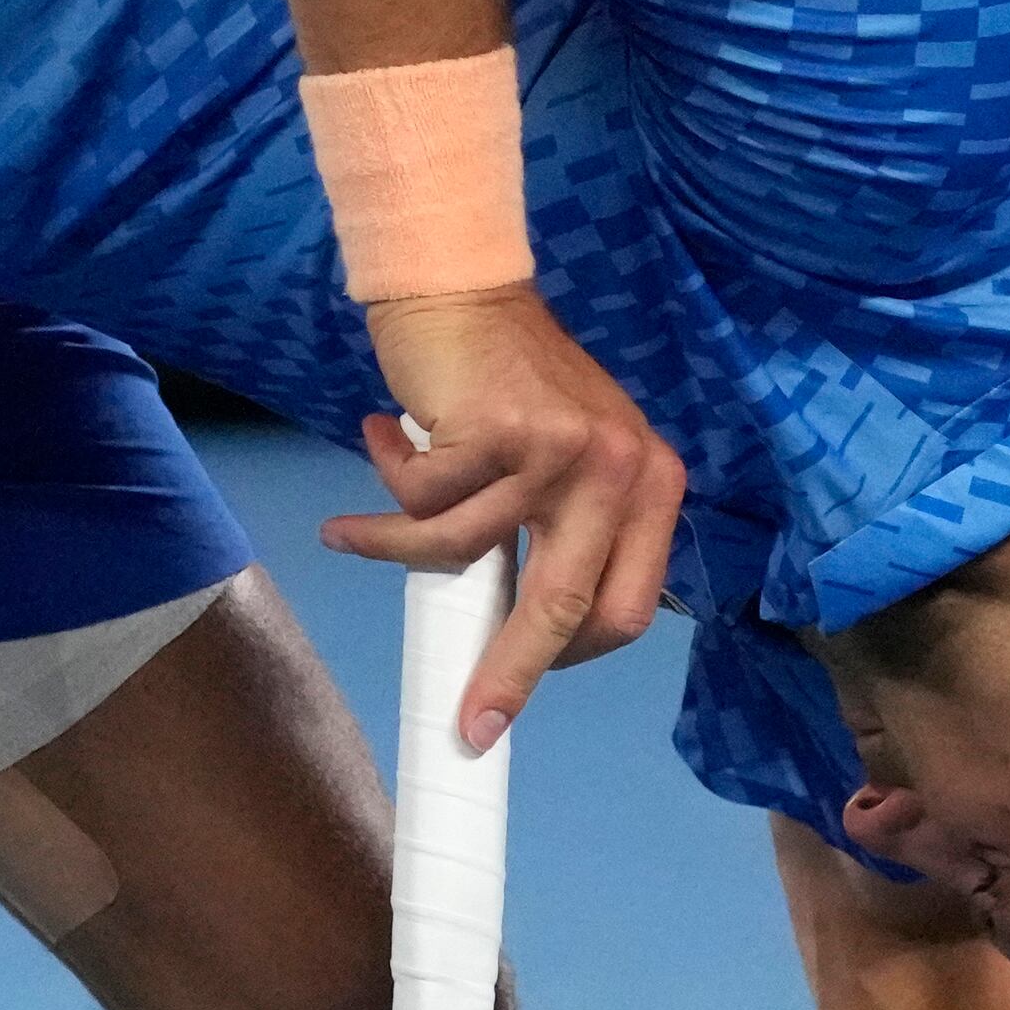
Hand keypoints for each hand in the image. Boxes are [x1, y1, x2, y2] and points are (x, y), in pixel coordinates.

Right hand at [319, 283, 684, 746]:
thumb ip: (564, 538)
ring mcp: (565, 448)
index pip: (624, 609)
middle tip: (466, 724)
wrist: (464, 284)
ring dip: (393, 545)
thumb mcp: (568, 463)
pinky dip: (387, 485)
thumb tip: (517, 646)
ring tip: (356, 526)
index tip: (512, 702)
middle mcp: (623, 470)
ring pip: (463, 551)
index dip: (565, 664)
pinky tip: (385, 438)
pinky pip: (423, 501)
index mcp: (653, 487)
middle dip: (507, 676)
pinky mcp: (502, 428)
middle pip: (564, 609)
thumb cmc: (507, 382)